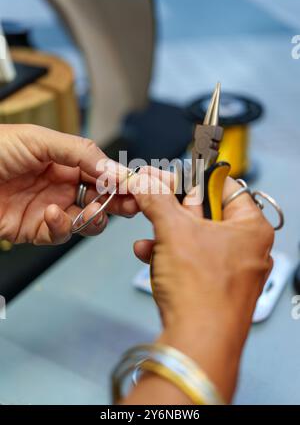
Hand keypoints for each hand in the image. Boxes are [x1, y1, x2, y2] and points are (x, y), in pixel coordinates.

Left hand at [0, 124, 138, 244]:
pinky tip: (52, 213)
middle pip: (101, 199)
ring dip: (94, 217)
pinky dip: (60, 226)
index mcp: (66, 162)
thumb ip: (81, 153)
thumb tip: (115, 168)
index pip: (102, 172)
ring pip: (86, 221)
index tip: (138, 185)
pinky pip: (58, 234)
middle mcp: (62, 186)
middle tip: (131, 205)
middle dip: (118, 203)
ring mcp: (50, 208)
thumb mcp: (40, 139)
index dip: (121, 179)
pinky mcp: (34, 229)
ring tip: (92, 210)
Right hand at [129, 175, 273, 402]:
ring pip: (195, 239)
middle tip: (153, 196)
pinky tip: (147, 254)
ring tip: (147, 230)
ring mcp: (231, 271)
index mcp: (251, 227)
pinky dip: (169, 255)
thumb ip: (157, 200)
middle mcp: (246, 248)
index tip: (174, 174)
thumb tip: (145, 182)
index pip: (225, 187)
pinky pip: (191, 262)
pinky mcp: (213, 289)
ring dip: (166, 232)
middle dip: (174, 207)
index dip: (196, 177)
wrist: (197, 343)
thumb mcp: (174, 230)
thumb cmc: (202, 289)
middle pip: (207, 213)